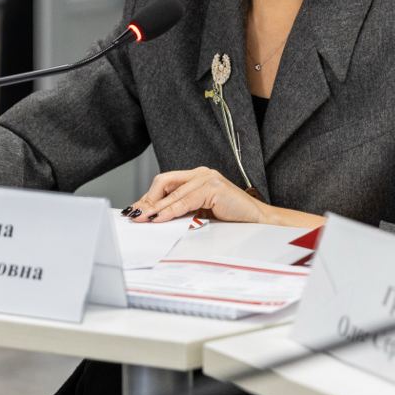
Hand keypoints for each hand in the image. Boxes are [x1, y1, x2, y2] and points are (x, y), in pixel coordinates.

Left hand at [127, 167, 266, 223]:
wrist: (259, 221)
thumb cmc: (233, 218)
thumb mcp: (202, 212)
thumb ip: (183, 210)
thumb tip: (156, 217)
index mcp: (198, 177)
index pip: (165, 183)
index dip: (148, 196)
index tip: (135, 210)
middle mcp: (201, 173)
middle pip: (164, 182)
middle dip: (147, 199)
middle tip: (135, 214)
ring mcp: (208, 178)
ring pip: (173, 192)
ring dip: (155, 208)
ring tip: (142, 218)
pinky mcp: (213, 188)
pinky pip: (185, 201)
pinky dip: (170, 211)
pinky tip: (160, 218)